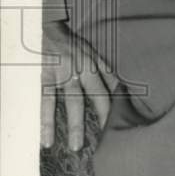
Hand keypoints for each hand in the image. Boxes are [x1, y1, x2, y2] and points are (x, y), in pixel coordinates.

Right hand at [41, 21, 115, 151]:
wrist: (49, 29)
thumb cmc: (73, 45)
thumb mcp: (94, 53)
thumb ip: (105, 71)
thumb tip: (121, 89)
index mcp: (97, 63)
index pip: (113, 85)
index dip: (121, 102)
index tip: (127, 120)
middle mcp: (84, 68)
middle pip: (98, 95)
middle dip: (104, 116)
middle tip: (108, 139)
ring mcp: (65, 74)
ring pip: (72, 102)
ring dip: (75, 125)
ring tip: (77, 146)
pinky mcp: (46, 77)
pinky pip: (46, 102)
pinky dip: (46, 121)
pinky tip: (47, 139)